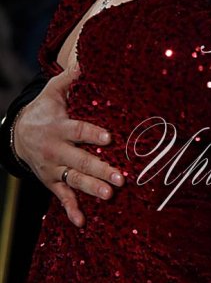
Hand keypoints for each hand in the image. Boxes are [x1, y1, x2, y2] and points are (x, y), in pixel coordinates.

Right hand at [13, 67, 124, 226]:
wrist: (18, 135)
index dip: (93, 133)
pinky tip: (82, 222)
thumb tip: (84, 59)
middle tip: (120, 177)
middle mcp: (56, 150)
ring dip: (91, 189)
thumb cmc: (44, 111)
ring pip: (74, 181)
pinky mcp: (52, 182)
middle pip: (80, 160)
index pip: (78, 130)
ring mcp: (54, 169)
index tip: (110, 136)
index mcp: (59, 127)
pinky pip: (62, 198)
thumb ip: (70, 78)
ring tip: (109, 195)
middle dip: (100, 169)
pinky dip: (71, 211)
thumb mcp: (53, 93)